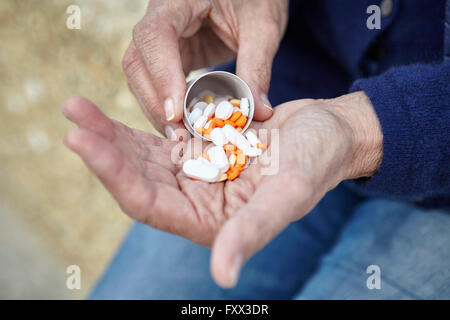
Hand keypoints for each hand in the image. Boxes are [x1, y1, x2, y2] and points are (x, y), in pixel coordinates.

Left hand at [62, 91, 381, 286]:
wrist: (328, 134)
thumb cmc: (317, 162)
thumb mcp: (290, 193)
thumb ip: (254, 231)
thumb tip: (223, 276)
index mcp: (212, 224)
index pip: (148, 203)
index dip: (113, 175)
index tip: (82, 141)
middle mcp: (196, 202)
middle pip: (136, 178)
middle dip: (102, 149)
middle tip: (73, 114)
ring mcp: (195, 174)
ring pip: (141, 157)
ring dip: (109, 134)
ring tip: (78, 107)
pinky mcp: (198, 150)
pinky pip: (158, 139)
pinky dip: (134, 126)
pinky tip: (109, 112)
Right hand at [123, 0, 288, 135]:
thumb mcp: (263, 27)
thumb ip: (257, 67)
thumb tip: (258, 113)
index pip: (156, 35)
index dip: (162, 75)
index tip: (176, 113)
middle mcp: (161, 15)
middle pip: (137, 60)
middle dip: (154, 101)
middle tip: (177, 136)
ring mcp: (162, 36)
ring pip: (141, 74)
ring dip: (156, 108)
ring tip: (179, 137)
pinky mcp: (169, 53)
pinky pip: (156, 80)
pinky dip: (166, 104)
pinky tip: (181, 125)